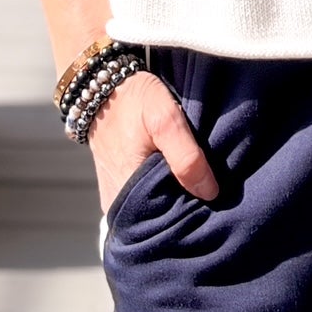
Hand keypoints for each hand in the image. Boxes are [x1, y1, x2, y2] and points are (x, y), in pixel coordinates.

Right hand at [87, 69, 218, 211]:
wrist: (100, 85)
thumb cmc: (133, 101)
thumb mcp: (165, 118)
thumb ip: (186, 156)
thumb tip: (209, 193)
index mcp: (127, 196)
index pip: (165, 226)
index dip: (190, 218)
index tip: (212, 207)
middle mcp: (117, 205)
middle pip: (159, 222)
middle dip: (184, 211)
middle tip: (208, 195)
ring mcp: (115, 198)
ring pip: (152, 212)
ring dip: (173, 201)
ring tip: (195, 187)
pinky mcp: (116, 187)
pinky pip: (143, 201)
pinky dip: (161, 193)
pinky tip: (178, 181)